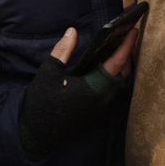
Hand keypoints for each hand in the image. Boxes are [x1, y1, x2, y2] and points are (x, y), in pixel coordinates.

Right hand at [19, 27, 132, 156]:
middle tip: (127, 36)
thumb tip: (72, 31)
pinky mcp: (96, 112)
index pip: (117, 63)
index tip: (133, 31)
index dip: (126, 46)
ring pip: (119, 82)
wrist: (32, 135)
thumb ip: (62, 50)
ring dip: (122, 65)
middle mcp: (101, 98)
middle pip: (123, 72)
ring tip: (119, 48)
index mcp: (92, 88)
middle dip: (127, 54)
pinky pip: (112, 90)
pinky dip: (114, 76)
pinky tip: (107, 66)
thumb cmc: (40, 103)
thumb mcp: (49, 73)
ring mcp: (100, 107)